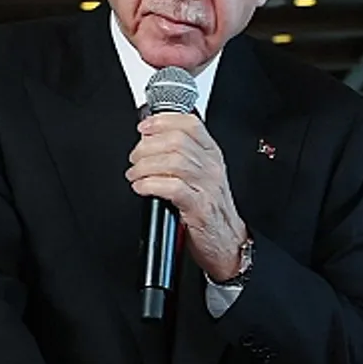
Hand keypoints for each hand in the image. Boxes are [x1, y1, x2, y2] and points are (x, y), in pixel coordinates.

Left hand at [127, 112, 247, 280]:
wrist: (228, 241)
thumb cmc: (210, 208)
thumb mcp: (202, 175)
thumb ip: (181, 155)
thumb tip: (149, 140)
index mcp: (211, 154)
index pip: (190, 124)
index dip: (163, 121)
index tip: (144, 128)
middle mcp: (211, 166)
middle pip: (177, 141)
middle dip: (148, 147)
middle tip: (134, 158)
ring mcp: (207, 186)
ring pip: (173, 162)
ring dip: (145, 166)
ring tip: (135, 174)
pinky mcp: (199, 207)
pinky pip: (172, 188)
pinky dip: (150, 184)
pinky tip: (141, 187)